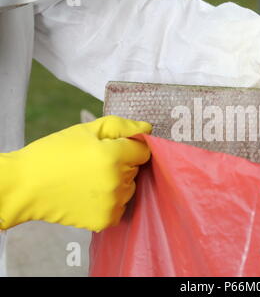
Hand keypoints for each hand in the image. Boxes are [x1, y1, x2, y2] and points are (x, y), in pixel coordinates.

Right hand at [0, 116, 151, 231]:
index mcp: (114, 156)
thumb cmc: (54, 153)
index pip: (143, 151)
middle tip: (95, 163)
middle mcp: (117, 181)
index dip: (130, 147)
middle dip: (122, 164)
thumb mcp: (86, 130)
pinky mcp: (105, 220)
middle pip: (136, 169)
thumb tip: (148, 128)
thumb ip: (121, 126)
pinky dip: (110, 202)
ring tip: (91, 180)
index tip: (114, 148)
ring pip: (130, 188)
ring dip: (118, 183)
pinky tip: (90, 195)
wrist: (25, 186)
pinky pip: (120, 207)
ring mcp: (112, 203)